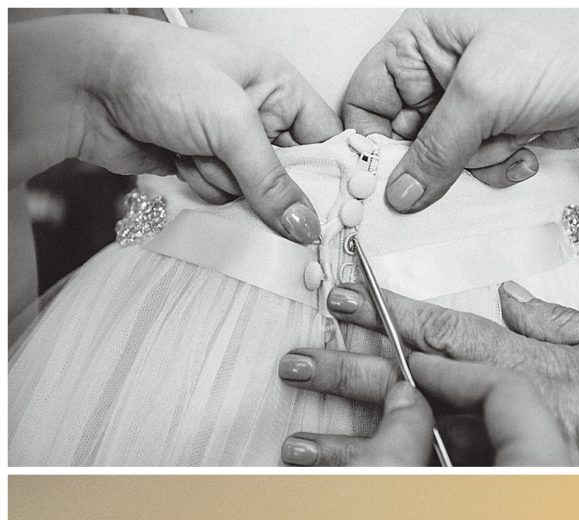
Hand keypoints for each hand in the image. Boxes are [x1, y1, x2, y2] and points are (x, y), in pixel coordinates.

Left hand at [18, 15, 336, 242]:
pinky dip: (205, 193)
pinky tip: (180, 164)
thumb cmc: (158, 74)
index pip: (326, 142)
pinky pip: (223, 203)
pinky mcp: (201, 167)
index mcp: (277, 86)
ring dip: (227, 188)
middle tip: (249, 185)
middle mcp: (258, 115)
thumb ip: (271, 180)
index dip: (331, 181)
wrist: (86, 86)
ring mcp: (227, 145)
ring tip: (195, 154)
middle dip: (269, 189)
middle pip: (292, 179)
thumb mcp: (229, 122)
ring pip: (255, 197)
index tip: (334, 219)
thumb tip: (306, 228)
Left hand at [280, 283, 578, 467]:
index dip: (386, 316)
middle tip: (294, 362)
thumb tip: (507, 301)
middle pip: (411, 388)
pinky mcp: (513, 496)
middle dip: (349, 373)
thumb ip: (555, 323)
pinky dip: (392, 493)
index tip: (342, 299)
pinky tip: (349, 497)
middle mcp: (507, 410)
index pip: (442, 335)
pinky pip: (439, 493)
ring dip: (353, 448)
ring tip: (296, 448)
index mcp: (526, 364)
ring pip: (412, 450)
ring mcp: (507, 459)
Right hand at [342, 9, 578, 207]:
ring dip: (478, 166)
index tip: (384, 183)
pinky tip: (527, 147)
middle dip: (437, 160)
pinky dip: (502, 167)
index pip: (367, 99)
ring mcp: (476, 100)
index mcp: (422, 38)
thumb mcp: (483, 95)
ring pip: (447, 161)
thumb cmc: (565, 40)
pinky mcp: (505, 126)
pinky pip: (483, 167)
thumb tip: (400, 191)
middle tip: (463, 157)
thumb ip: (435, 149)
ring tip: (509, 140)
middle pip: (407, 138)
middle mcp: (444, 67)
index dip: (372, 144)